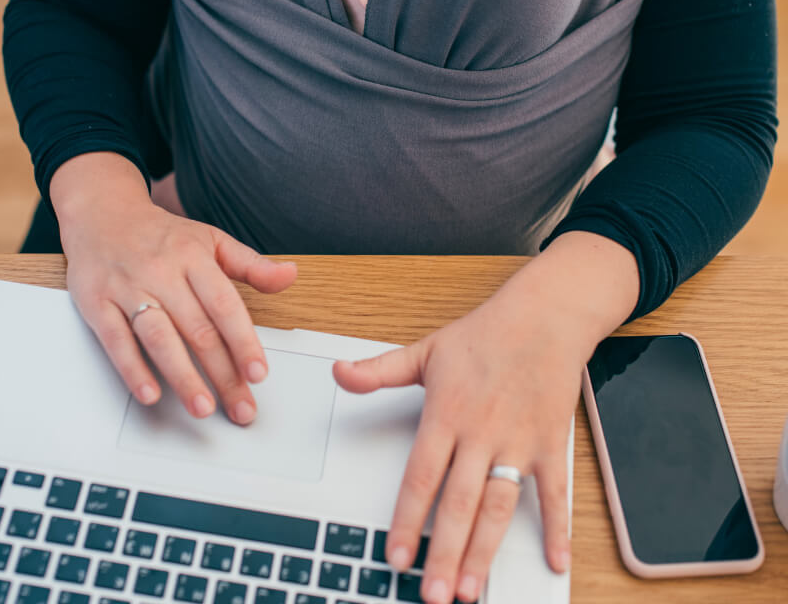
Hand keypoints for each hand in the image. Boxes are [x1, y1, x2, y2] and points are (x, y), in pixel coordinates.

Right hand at [53, 154, 296, 424]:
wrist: (103, 213)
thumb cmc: (163, 235)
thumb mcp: (211, 240)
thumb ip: (251, 265)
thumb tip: (289, 275)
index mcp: (193, 258)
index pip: (225, 305)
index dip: (244, 342)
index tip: (259, 373)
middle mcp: (162, 273)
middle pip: (197, 330)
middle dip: (223, 374)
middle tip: (241, 407)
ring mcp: (128, 288)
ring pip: (159, 337)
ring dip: (182, 376)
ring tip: (203, 406)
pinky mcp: (97, 303)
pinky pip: (116, 341)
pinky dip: (133, 369)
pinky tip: (150, 394)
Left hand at [333, 233, 638, 603]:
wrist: (542, 318)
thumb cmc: (484, 335)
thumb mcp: (425, 350)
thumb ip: (380, 370)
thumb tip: (339, 373)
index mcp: (447, 413)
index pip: (421, 476)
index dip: (407, 519)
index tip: (396, 556)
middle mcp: (482, 433)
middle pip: (459, 502)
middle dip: (445, 553)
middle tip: (433, 593)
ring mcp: (518, 441)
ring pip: (499, 506)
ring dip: (486, 551)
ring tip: (472, 589)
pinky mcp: (549, 443)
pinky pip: (554, 492)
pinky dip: (556, 527)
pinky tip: (552, 560)